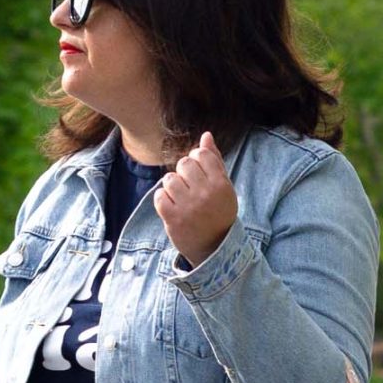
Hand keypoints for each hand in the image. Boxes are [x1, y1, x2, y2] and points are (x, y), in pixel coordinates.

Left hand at [154, 130, 236, 266]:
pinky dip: (162, 200)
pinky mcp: (173, 219)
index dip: (196, 161)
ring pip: (169, 179)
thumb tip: (206, 135)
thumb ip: (214, 160)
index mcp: (220, 184)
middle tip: (189, 188)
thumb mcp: (223, 187)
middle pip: (184, 164)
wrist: (214, 248)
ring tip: (180, 198)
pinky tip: (171, 207)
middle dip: (183, 173)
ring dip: (172, 187)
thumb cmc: (218, 212)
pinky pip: (159, 196)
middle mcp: (205, 194)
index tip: (198, 175)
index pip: (200, 155)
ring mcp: (188, 207)